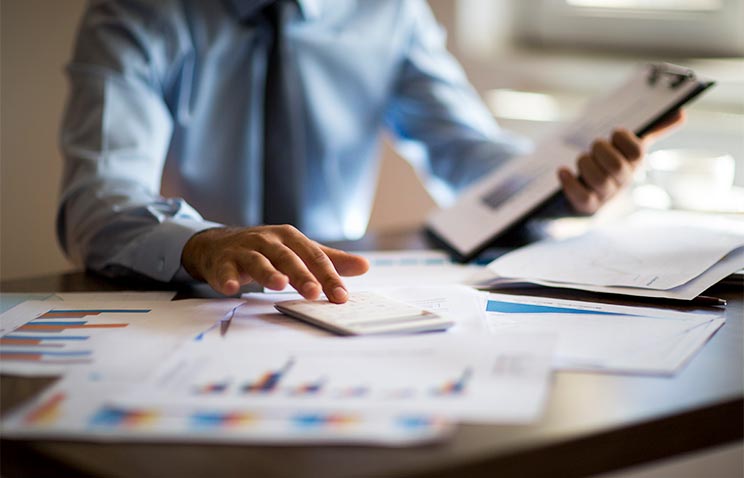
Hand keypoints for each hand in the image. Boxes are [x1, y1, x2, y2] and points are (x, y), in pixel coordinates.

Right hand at [181, 225, 369, 301]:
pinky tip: (232, 289)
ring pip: (258, 261)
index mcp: (290, 237)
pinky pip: (224, 271)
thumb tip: (365, 266)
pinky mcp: (222, 262)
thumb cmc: (265, 249)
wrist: (218, 244)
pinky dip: (227, 279)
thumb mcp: (297, 250)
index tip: (341, 296)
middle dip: (301, 275)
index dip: (328, 276)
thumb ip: (329, 260)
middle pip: (287, 257)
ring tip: (279, 285)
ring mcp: (243, 250)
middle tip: (314, 293)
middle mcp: (268, 240)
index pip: (314, 256)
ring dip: (268, 273)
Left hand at [558, 109, 685, 213]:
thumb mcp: (630, 147)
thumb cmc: (612, 164)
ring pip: (598, 181)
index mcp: (635, 163)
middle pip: (617, 167)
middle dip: (601, 151)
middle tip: (594, 145)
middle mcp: (623, 181)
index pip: (637, 152)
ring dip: (585, 164)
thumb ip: (653, 130)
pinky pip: (581, 197)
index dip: (624, 139)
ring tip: (581, 159)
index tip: (614, 132)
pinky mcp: (588, 205)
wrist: (593, 196)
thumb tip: (681, 113)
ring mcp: (606, 194)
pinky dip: (570, 183)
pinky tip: (562, 171)